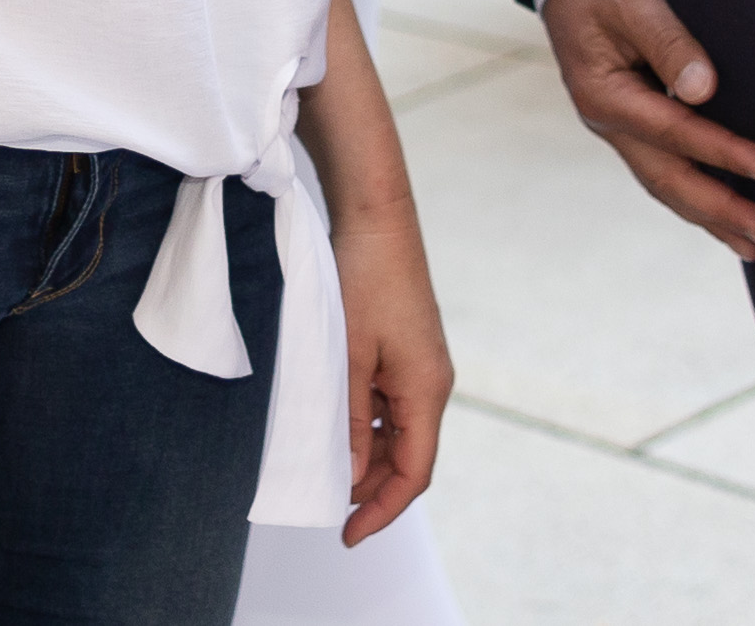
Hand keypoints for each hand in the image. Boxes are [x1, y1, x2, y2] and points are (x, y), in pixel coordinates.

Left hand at [331, 195, 451, 545]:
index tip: (348, 535)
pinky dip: (364, 424)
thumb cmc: (365, 280)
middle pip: (408, 457)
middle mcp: (432, 385)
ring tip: (323, 469)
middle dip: (371, 487)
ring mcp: (420, 367)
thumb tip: (350, 473)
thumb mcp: (348, 356)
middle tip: (326, 505)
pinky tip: (333, 425)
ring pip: (396, 432)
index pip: (413, 474)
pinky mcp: (406, 351)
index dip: (382, 510)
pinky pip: (389, 404)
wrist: (376, 219)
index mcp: (426, 391)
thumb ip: (348, 418)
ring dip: (365, 455)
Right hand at [543, 0, 754, 257]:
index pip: (674, 133)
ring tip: (754, 245)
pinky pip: (665, 170)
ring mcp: (618, 129)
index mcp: (604, 94)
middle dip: (721, 212)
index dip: (724, 153)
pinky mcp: (633, 126)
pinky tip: (722, 215)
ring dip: (710, 217)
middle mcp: (608, 122)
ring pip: (666, 185)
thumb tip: (702, 89)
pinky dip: (696, 197)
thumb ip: (668, 39)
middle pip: (668, 179)